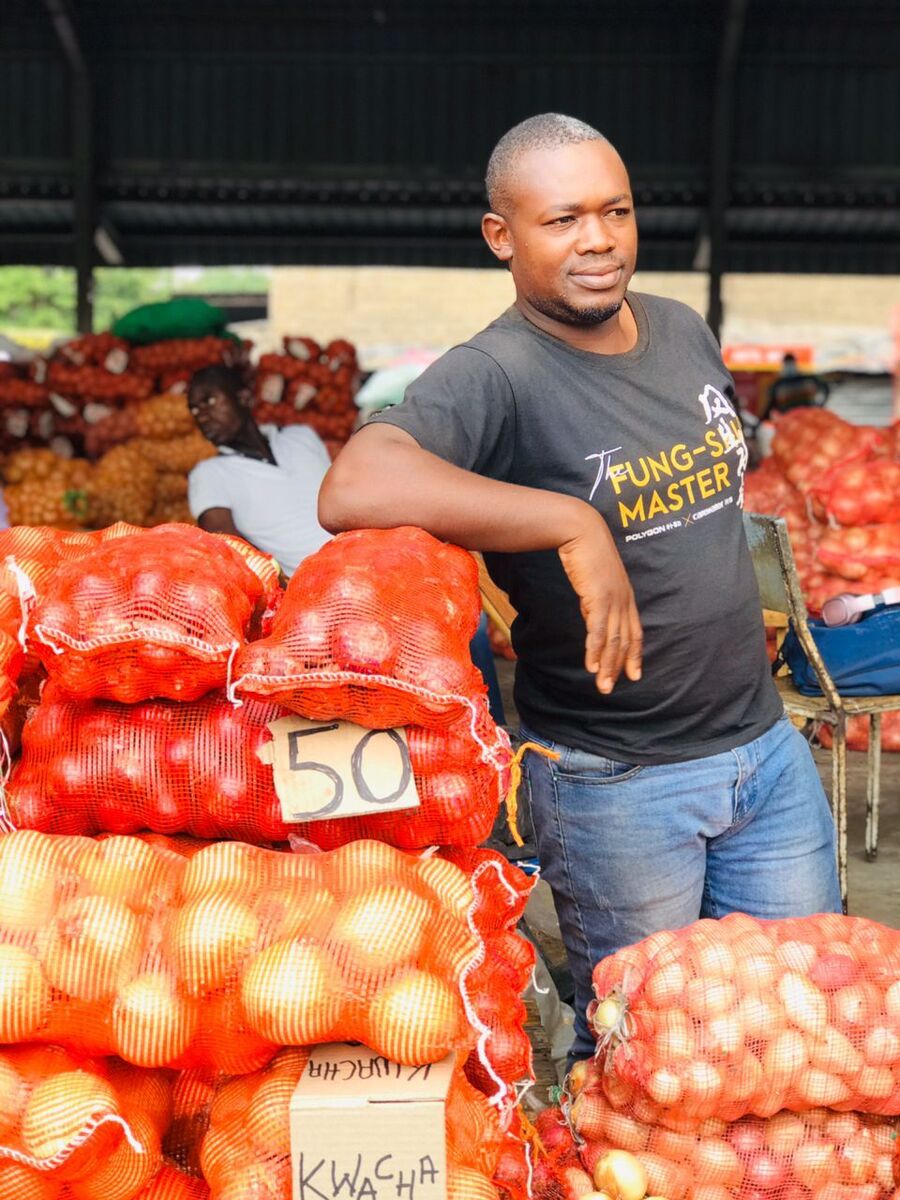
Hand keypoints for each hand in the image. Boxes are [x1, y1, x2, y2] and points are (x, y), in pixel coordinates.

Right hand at [558, 513, 642, 694]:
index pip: (634, 632)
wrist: (580, 531)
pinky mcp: (599, 598)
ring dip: (607, 665)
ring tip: (602, 685)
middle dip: (620, 667)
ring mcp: (613, 600)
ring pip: (613, 640)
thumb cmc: (585, 550)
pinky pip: (598, 630)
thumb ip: (594, 598)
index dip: (634, 655)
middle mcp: (623, 600)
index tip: (634, 674)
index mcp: (625, 596)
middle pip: (625, 641)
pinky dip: (595, 650)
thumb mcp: (593, 579)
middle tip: (611, 688)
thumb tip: (590, 615)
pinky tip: (591, 665)